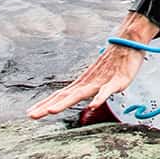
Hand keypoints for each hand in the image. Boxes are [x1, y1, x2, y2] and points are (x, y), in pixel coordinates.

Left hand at [25, 13, 157, 119]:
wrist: (128, 43)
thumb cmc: (115, 62)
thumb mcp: (99, 78)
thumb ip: (90, 89)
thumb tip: (84, 100)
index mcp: (83, 83)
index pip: (60, 96)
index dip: (45, 104)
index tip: (30, 113)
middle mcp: (88, 83)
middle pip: (65, 97)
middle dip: (47, 107)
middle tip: (31, 115)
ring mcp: (101, 82)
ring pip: (80, 94)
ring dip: (65, 102)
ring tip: (51, 111)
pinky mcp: (117, 81)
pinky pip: (107, 91)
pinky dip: (100, 98)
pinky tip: (93, 106)